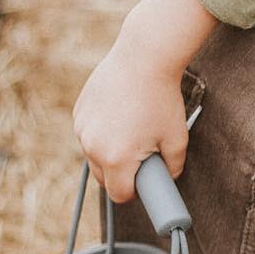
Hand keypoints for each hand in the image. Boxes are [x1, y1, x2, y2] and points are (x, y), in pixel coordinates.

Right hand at [72, 37, 188, 204]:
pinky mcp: (78, 112)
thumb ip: (173, 167)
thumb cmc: (163, 99)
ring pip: (94, 156)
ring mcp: (81, 128)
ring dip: (110, 153)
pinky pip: (88, 134)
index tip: (145, 182)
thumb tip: (168, 178)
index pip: (119, 195)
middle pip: (103, 178)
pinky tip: (120, 115)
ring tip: (133, 130)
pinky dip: (102, 132)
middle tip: (142, 156)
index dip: (135, 192)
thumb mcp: (177, 138)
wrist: (143, 58)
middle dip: (122, 174)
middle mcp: (92, 147)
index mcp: (116, 158)